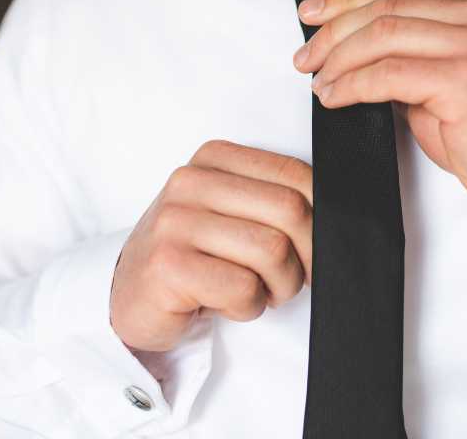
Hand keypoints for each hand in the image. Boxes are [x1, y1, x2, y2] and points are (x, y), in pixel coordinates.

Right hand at [109, 140, 312, 352]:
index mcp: (213, 159)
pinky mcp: (168, 266)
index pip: (295, 174)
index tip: (315, 248)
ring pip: (272, 251)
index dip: (322, 217)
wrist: (128, 294)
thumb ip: (272, 202)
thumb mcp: (231, 213)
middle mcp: (190, 182)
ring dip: (279, 286)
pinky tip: (226, 303)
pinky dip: (248, 307)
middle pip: (291, 211)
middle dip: (306, 256)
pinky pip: (242, 288)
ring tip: (258, 292)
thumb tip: (338, 217)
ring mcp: (175, 222)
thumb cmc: (191, 255)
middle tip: (290, 279)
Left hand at [292, 0, 466, 223]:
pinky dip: (352, 84)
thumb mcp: (448, 78)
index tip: (311, 14)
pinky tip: (335, 97)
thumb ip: (411, 54)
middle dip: (333, 32)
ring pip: (383, 35)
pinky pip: (389, 74)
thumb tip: (351, 48)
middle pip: (386, 9)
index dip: (346, 2)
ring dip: (339, 60)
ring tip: (317, 82)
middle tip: (305, 57)